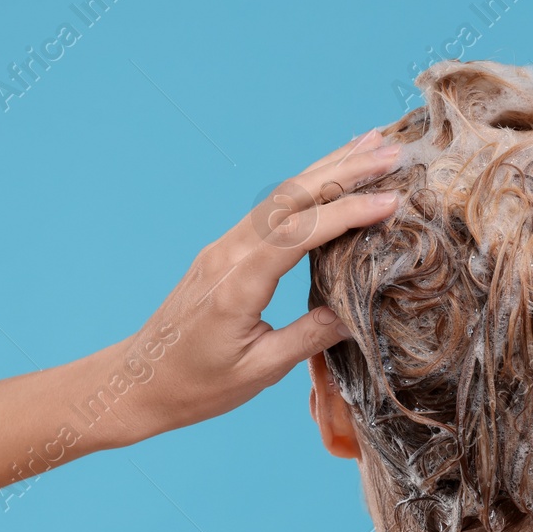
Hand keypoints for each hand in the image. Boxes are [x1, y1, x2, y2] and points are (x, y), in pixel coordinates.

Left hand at [117, 129, 402, 436]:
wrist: (139, 382)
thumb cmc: (197, 385)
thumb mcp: (260, 371)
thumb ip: (310, 338)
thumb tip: (358, 313)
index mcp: (238, 283)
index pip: (299, 233)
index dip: (347, 213)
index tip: (391, 201)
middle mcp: (229, 252)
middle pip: (292, 197)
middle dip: (345, 171)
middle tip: (393, 153)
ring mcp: (225, 246)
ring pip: (282, 195)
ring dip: (329, 169)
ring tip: (372, 146)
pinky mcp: (226, 250)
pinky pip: (273, 209)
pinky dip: (308, 187)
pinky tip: (330, 175)